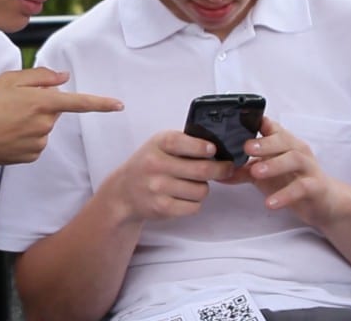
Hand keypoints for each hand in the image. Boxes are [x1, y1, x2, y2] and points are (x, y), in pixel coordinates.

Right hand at [0, 67, 122, 166]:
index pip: (79, 102)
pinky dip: (24, 136)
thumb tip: (63, 77)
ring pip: (43, 126)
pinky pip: (35, 142)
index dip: (101, 103)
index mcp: (42, 102)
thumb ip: (40, 76)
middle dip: (40, 104)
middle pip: (54, 110)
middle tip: (12, 103)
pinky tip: (5, 134)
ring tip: (4, 119)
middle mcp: (45, 124)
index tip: (119, 105)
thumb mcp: (8, 80)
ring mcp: (39, 142)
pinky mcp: (31, 156)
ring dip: (30, 121)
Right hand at [102, 131, 232, 223]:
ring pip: (201, 190)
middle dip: (221, 170)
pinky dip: (194, 202)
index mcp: (157, 144)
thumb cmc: (148, 164)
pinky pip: (194, 206)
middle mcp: (156, 165)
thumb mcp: (160, 145)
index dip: (202, 147)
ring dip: (203, 188)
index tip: (213, 150)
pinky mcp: (162, 207)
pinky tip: (184, 196)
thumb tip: (217, 149)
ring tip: (193, 184)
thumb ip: (184, 142)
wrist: (124, 192)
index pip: (183, 143)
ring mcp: (158, 187)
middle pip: (202, 170)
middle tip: (227, 169)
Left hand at [224, 117, 338, 226]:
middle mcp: (297, 150)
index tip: (239, 121)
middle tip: (246, 148)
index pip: (271, 126)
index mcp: (284, 143)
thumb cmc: (292, 182)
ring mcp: (308, 167)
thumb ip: (243, 171)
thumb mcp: (264, 176)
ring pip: (294, 159)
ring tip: (256, 172)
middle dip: (264, 143)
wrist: (324, 202)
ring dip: (274, 164)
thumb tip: (218, 173)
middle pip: (283, 139)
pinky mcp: (316, 186)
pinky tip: (270, 202)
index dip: (257, 122)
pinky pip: (302, 188)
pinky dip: (285, 194)